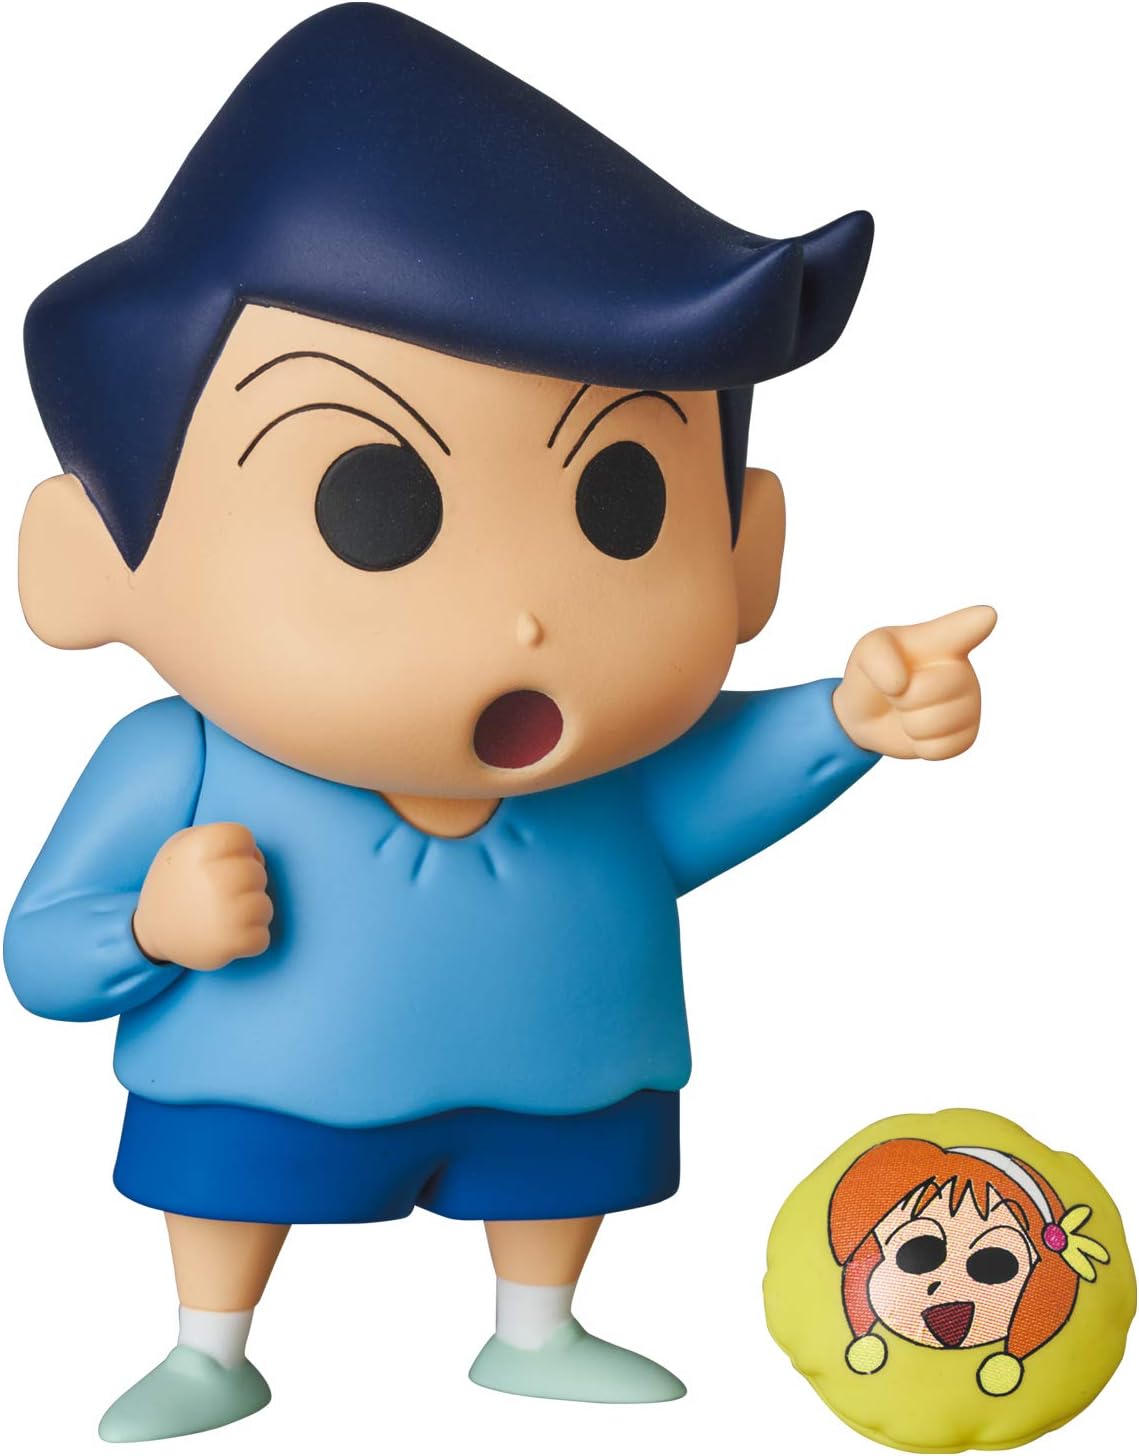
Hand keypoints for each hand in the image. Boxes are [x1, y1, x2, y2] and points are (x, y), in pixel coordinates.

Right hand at [133, 822, 272, 969]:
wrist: (150, 931)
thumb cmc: (176, 883)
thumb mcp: (182, 845)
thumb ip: (219, 836)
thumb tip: (253, 851)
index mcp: (200, 846)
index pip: (243, 836)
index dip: (238, 851)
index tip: (222, 864)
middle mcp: (215, 875)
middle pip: (258, 873)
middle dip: (245, 884)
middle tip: (221, 894)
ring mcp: (225, 910)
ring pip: (264, 907)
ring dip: (247, 914)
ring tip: (222, 916)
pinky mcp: (231, 942)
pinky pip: (261, 939)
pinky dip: (247, 941)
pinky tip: (225, 936)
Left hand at [832, 605, 995, 759]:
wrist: (871, 712)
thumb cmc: (876, 673)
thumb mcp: (867, 653)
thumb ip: (879, 658)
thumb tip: (902, 685)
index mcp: (943, 640)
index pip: (961, 629)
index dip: (974, 623)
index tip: (986, 616)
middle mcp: (963, 669)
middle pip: (926, 690)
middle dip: (900, 697)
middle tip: (901, 690)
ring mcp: (970, 703)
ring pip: (933, 724)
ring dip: (909, 723)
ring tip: (910, 709)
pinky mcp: (967, 735)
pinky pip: (939, 749)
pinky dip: (919, 745)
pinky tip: (920, 730)